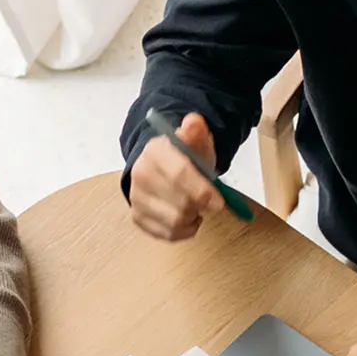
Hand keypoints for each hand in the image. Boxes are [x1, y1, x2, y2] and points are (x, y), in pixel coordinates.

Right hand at [129, 112, 223, 240]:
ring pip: (174, 221)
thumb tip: (194, 121)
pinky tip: (189, 218)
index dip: (202, 190)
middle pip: (179, 203)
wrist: (161, 168)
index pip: (179, 174)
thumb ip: (196, 132)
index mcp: (154, 152)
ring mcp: (137, 198)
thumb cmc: (184, 157)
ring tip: (197, 207)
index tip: (219, 202)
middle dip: (200, 205)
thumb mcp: (195, 142)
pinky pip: (167, 234)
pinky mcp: (138, 218)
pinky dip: (185, 230)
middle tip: (209, 201)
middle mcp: (140, 175)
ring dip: (193, 217)